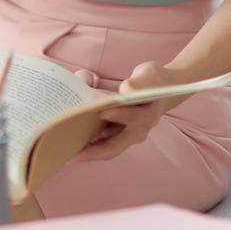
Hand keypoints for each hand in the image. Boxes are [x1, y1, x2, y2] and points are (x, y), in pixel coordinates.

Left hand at [72, 61, 187, 162]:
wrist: (162, 89)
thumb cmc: (152, 80)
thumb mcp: (150, 76)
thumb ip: (139, 83)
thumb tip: (126, 90)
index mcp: (148, 114)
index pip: (134, 117)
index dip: (119, 115)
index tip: (101, 111)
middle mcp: (139, 130)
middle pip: (117, 145)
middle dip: (96, 150)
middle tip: (75, 153)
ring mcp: (130, 135)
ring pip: (109, 149)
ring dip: (90, 153)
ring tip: (68, 153)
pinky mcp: (121, 135)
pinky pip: (105, 146)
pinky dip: (91, 146)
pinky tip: (74, 145)